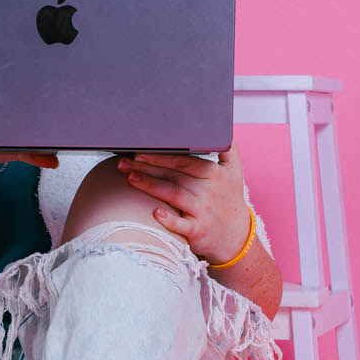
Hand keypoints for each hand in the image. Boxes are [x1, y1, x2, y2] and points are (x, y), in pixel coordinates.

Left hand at [115, 139, 250, 263]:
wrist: (235, 235)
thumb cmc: (227, 198)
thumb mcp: (234, 171)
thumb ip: (227, 147)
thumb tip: (221, 125)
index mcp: (214, 173)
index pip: (183, 161)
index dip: (160, 155)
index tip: (139, 151)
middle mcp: (209, 190)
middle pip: (174, 175)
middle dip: (147, 167)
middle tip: (124, 162)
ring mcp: (204, 211)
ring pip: (174, 195)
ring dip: (150, 186)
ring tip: (130, 178)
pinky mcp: (198, 231)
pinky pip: (182, 225)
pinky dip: (169, 220)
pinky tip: (155, 213)